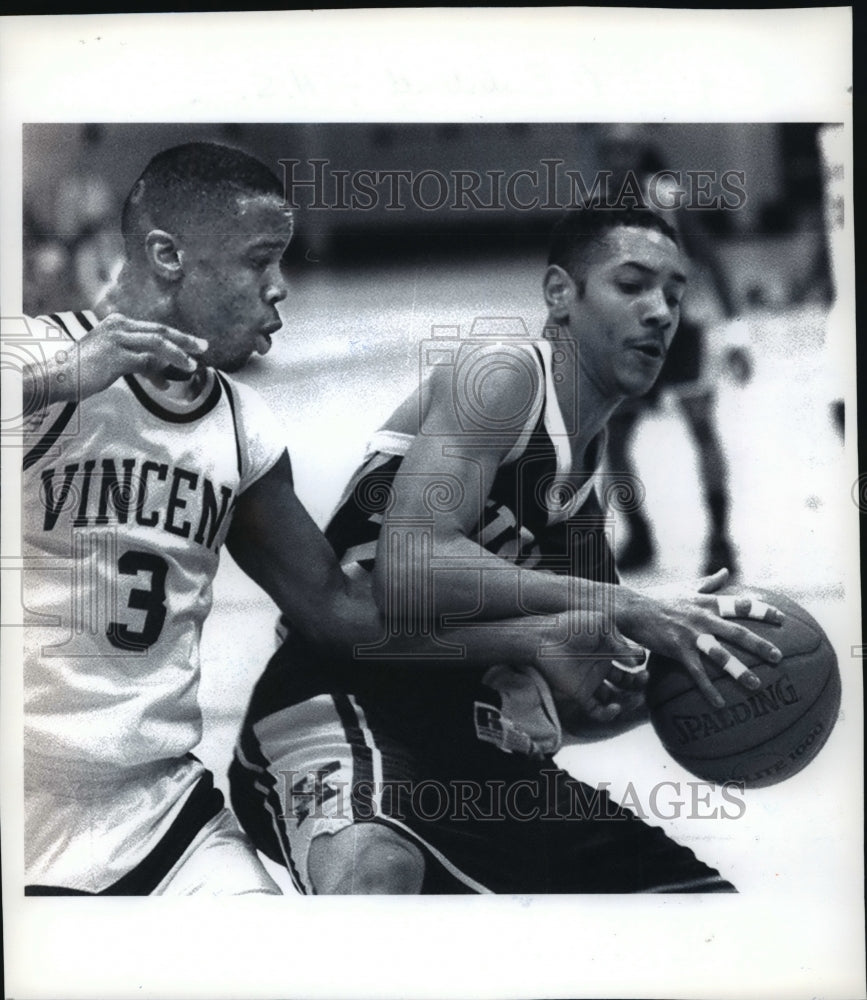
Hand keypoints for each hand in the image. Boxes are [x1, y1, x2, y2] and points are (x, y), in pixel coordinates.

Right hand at [26, 313, 208, 404]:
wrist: (59, 376)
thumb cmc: (85, 370)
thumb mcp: (112, 356)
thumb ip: (135, 356)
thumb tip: (160, 366)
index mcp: (118, 322)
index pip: (154, 328)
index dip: (176, 336)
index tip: (193, 343)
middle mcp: (118, 326)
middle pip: (160, 331)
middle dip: (185, 340)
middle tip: (204, 346)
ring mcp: (117, 340)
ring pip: (157, 344)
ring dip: (178, 355)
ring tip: (192, 366)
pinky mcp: (117, 357)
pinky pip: (146, 363)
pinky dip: (158, 374)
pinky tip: (165, 385)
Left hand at [533, 614, 648, 726]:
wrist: (544, 639)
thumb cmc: (571, 626)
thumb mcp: (600, 625)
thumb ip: (620, 641)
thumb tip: (637, 661)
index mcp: (607, 647)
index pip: (630, 659)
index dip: (639, 662)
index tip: (643, 662)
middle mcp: (601, 665)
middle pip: (626, 679)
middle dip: (639, 681)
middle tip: (646, 679)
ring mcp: (591, 680)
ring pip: (614, 696)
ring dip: (628, 700)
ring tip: (635, 697)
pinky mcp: (580, 693)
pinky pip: (597, 710)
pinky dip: (608, 713)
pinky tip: (615, 707)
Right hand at [621, 568, 784, 707]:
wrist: (633, 608)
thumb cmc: (659, 597)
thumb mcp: (686, 586)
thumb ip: (709, 582)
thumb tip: (726, 571)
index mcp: (708, 603)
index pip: (741, 605)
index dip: (762, 611)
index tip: (781, 619)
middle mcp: (703, 618)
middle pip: (737, 632)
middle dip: (759, 645)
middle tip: (778, 657)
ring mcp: (691, 635)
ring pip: (720, 654)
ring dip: (739, 670)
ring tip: (756, 685)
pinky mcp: (677, 650)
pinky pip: (696, 672)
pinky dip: (708, 688)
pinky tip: (719, 704)